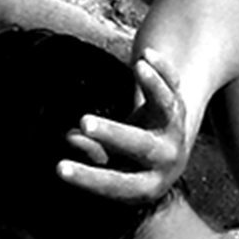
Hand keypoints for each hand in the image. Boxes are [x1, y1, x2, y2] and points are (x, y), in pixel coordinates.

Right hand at [60, 56, 196, 211]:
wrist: (168, 155)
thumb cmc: (128, 164)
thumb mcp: (111, 167)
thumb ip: (93, 155)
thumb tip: (74, 137)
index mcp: (149, 184)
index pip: (117, 184)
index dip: (87, 177)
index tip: (59, 168)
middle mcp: (167, 158)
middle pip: (142, 146)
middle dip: (113, 134)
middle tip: (84, 122)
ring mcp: (175, 130)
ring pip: (166, 108)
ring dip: (153, 86)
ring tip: (137, 68)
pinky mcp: (179, 105)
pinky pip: (174, 85)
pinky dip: (162, 68)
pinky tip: (145, 54)